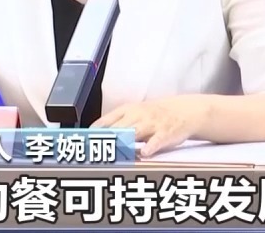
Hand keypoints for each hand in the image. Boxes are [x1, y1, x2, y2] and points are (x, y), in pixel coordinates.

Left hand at [92, 95, 211, 157]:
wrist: (182, 110)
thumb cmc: (153, 115)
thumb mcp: (133, 113)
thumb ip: (115, 124)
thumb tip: (93, 136)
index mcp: (127, 110)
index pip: (105, 121)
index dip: (93, 133)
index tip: (82, 143)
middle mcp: (137, 115)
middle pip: (117, 128)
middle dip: (105, 139)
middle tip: (94, 151)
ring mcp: (151, 123)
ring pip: (135, 132)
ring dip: (124, 142)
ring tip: (114, 153)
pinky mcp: (165, 132)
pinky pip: (157, 140)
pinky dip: (150, 146)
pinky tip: (144, 154)